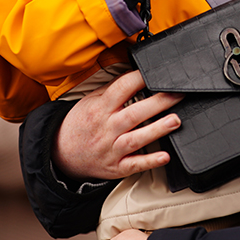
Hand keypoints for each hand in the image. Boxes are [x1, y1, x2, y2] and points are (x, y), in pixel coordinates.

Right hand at [53, 70, 182, 180]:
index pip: (121, 89)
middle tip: (178, 94)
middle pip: (134, 114)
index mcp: (100, 108)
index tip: (157, 72)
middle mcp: (107, 128)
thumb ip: (112, 90)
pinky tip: (165, 156)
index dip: (140, 78)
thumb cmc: (81, 124)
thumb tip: (135, 75)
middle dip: (158, 103)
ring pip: (136, 139)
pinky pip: (134, 164)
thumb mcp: (90, 101)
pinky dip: (150, 161)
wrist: (61, 153)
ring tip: (176, 120)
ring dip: (157, 130)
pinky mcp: (116, 167)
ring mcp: (111, 149)